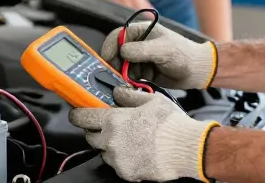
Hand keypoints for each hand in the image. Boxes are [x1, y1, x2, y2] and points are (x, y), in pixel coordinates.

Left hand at [69, 86, 218, 181]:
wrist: (187, 149)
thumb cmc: (171, 124)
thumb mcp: (151, 99)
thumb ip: (129, 95)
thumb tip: (117, 92)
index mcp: (114, 120)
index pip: (82, 117)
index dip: (77, 114)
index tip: (77, 113)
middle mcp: (111, 141)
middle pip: (91, 136)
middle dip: (96, 130)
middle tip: (110, 126)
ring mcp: (118, 159)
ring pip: (104, 152)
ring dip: (111, 145)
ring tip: (130, 140)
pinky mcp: (126, 173)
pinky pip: (117, 165)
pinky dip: (122, 159)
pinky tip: (137, 151)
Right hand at [101, 21, 217, 89]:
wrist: (198, 71)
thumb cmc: (184, 54)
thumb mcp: (163, 50)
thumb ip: (142, 50)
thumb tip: (122, 52)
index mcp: (141, 31)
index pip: (118, 36)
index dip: (110, 47)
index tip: (106, 60)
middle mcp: (138, 43)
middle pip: (116, 52)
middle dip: (114, 63)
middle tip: (115, 75)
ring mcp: (139, 57)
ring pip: (121, 65)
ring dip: (121, 74)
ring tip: (127, 81)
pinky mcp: (142, 70)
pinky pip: (128, 75)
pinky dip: (128, 80)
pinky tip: (133, 85)